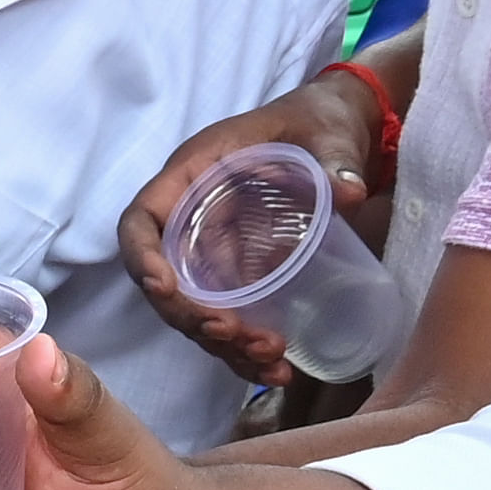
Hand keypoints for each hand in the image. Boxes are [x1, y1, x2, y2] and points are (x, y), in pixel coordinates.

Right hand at [112, 72, 386, 384]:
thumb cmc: (316, 120)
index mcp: (194, 175)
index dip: (143, 258)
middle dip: (193, 318)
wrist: (337, 131)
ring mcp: (216, 252)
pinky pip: (232, 318)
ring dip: (224, 345)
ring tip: (271, 363)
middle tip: (236, 336)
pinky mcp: (243, 274)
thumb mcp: (325, 131)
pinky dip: (247, 349)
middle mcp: (194, 219)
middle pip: (166, 282)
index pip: (142, 220)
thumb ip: (332, 157)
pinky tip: (278, 370)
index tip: (164, 289)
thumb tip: (348, 191)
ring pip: (199, 310)